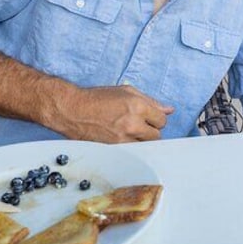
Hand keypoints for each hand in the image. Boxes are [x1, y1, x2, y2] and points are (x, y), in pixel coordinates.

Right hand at [56, 85, 173, 142]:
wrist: (73, 111)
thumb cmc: (98, 98)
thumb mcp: (126, 92)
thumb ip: (150, 102)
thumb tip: (169, 110)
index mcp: (137, 107)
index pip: (162, 120)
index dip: (156, 119)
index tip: (149, 118)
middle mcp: (132, 124)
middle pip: (156, 136)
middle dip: (150, 130)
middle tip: (138, 125)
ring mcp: (123, 139)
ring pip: (145, 146)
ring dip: (141, 140)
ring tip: (129, 132)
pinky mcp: (114, 149)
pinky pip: (132, 151)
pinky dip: (131, 146)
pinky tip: (121, 138)